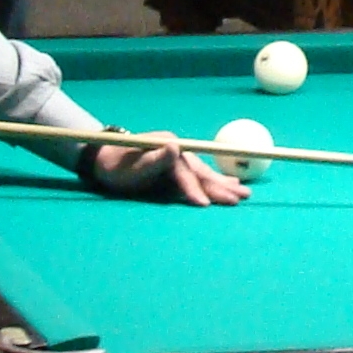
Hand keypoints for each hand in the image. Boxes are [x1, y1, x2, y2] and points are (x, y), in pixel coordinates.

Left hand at [84, 131, 247, 206]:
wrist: (107, 160)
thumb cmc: (118, 167)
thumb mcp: (133, 166)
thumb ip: (154, 159)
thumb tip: (174, 146)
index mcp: (168, 147)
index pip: (185, 173)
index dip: (195, 189)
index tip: (204, 205)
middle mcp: (178, 150)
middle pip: (202, 172)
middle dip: (221, 187)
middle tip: (241, 199)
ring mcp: (180, 158)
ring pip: (206, 174)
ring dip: (225, 184)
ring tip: (245, 193)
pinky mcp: (179, 167)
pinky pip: (202, 175)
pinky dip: (217, 180)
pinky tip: (232, 183)